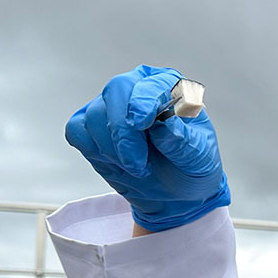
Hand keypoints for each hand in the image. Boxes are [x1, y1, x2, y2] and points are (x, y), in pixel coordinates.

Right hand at [65, 65, 230, 231]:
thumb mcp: (199, 159)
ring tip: (138, 168)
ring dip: (113, 150)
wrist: (175, 192)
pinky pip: (78, 131)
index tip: (140, 123)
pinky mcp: (90, 125)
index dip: (144, 102)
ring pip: (95, 116)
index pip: (151, 85)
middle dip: (123, 132)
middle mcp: (137, 88)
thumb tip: (166, 127)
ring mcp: (112, 105)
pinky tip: (117, 164)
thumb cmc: (190, 167)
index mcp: (169, 87)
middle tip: (137, 165)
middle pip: (116, 92)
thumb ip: (184, 143)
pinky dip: (94, 152)